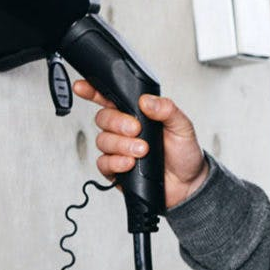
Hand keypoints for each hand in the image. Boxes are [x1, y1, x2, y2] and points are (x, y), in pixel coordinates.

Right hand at [72, 79, 209, 205]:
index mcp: (137, 114)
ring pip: (102, 141)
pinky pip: (103, 163)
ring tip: (142, 150)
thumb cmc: (184, 153)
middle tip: (137, 130)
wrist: (188, 183)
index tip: (82, 86)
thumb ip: (167, 109)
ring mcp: (119, 149)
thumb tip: (147, 100)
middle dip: (118, 123)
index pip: (110, 98)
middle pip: (103, 118)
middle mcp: (124, 130)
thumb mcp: (182, 126)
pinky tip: (129, 163)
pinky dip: (116, 162)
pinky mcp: (116, 169)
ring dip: (121, 145)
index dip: (93, 90)